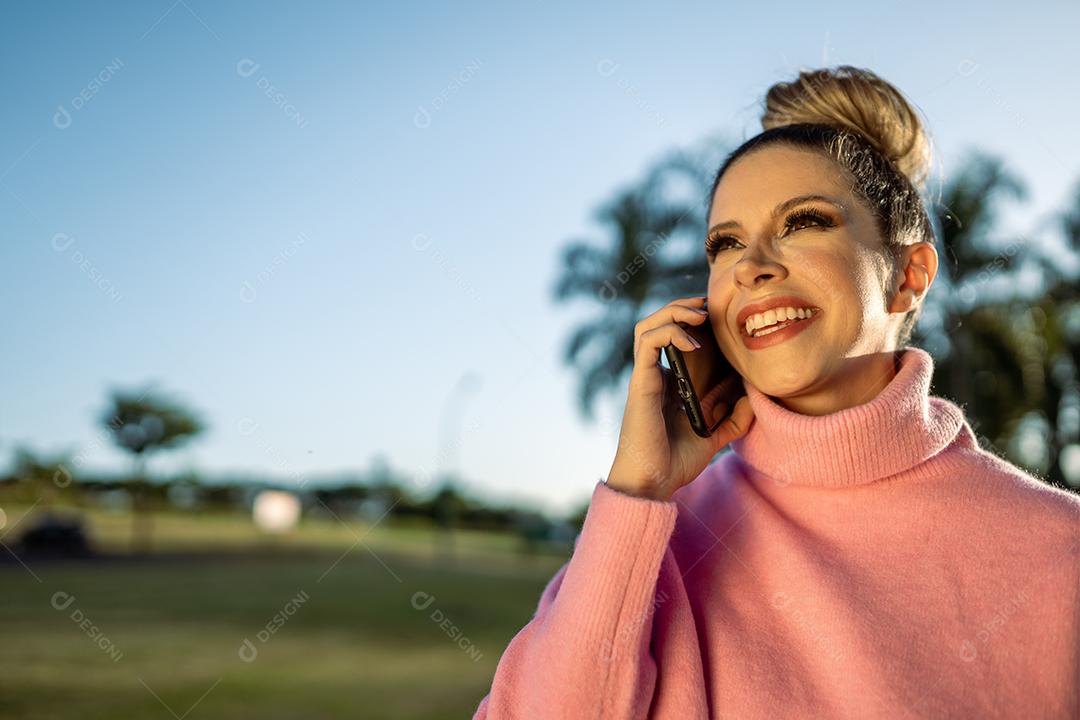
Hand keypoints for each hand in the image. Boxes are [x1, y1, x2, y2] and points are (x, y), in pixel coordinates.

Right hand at [604, 296, 754, 500]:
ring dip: (674, 311)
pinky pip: (648, 341)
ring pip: (648, 325)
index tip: (722, 319)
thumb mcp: (714, 437)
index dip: (695, 323)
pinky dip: (670, 331)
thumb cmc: (676, 462)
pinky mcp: (641, 382)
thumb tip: (754, 395)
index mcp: (668, 383)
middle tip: (710, 306)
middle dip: (684, 307)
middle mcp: (655, 375)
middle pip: (659, 324)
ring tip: (700, 313)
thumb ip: (733, 418)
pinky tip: (693, 341)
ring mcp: (645, 377)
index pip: (676, 339)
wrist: (653, 482)